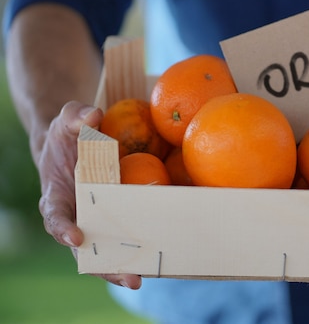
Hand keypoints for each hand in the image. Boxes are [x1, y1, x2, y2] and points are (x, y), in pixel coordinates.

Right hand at [37, 101, 141, 288]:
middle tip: (129, 278)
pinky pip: (132, 234)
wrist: (79, 142)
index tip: (76, 237)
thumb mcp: (68, 120)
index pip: (56, 216)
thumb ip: (75, 116)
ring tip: (145, 280)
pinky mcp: (121, 218)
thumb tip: (93, 115)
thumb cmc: (70, 133)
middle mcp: (77, 216)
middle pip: (87, 249)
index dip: (64, 229)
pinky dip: (145, 246)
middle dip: (106, 266)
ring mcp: (99, 221)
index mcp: (58, 196)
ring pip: (110, 252)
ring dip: (127, 267)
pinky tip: (165, 256)